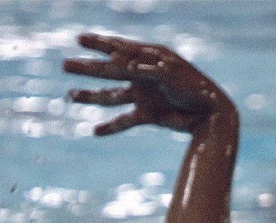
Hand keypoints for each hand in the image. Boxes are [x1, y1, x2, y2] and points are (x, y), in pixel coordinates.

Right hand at [63, 33, 233, 135]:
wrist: (212, 115)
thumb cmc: (195, 89)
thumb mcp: (170, 74)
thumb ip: (146, 68)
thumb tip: (122, 62)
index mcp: (148, 59)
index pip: (118, 48)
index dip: (98, 43)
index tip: (79, 39)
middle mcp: (142, 76)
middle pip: (109, 71)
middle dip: (86, 68)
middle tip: (64, 65)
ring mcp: (144, 96)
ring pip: (111, 96)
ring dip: (91, 96)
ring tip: (71, 96)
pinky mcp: (148, 115)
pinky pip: (125, 121)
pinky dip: (111, 126)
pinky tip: (95, 131)